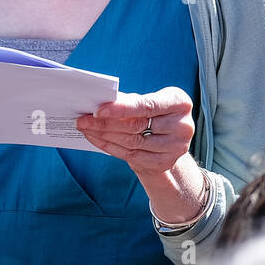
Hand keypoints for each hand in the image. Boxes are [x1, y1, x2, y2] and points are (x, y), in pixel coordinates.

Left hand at [75, 86, 194, 176]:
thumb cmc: (154, 113)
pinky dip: (110, 147)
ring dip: (103, 136)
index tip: (97, 110)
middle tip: (82, 120)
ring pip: (131, 142)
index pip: (146, 106)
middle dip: (105, 123)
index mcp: (179, 102)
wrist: (169, 138)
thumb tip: (98, 104)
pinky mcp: (166, 162)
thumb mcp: (148, 101)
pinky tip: (96, 140)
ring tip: (85, 128)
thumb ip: (129, 102)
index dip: (120, 109)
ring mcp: (177, 147)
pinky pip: (132, 156)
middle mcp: (183, 125)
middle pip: (136, 126)